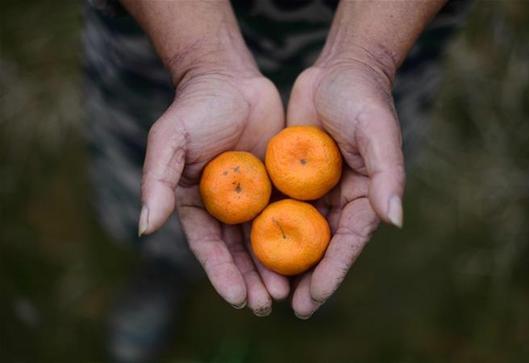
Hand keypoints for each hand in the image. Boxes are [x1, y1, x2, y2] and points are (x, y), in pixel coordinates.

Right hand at [138, 66, 289, 314]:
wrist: (231, 78)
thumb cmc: (194, 108)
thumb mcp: (169, 142)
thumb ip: (156, 182)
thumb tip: (144, 227)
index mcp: (198, 204)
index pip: (209, 248)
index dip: (222, 274)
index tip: (239, 297)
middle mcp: (227, 206)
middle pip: (240, 252)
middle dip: (253, 280)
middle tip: (269, 304)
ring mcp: (255, 196)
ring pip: (266, 239)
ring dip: (275, 267)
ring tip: (288, 292)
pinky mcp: (279, 183)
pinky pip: (290, 213)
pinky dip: (298, 236)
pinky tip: (311, 256)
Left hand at [285, 58, 404, 317]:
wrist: (339, 69)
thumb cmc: (365, 101)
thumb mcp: (379, 136)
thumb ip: (388, 177)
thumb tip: (395, 220)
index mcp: (364, 199)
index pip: (347, 244)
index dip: (331, 274)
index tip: (312, 300)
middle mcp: (340, 200)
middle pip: (321, 246)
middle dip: (305, 277)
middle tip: (288, 306)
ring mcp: (314, 190)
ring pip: (296, 233)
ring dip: (282, 260)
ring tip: (265, 288)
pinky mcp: (291, 176)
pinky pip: (277, 206)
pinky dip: (264, 227)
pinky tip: (246, 248)